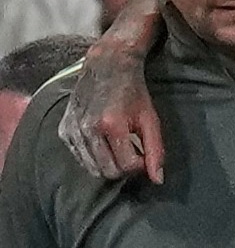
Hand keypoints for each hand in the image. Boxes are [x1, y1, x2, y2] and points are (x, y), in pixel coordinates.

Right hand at [58, 40, 164, 182]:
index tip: (145, 156)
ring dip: (109, 165)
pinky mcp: (64, 131)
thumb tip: (158, 180)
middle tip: (134, 154)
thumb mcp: (150, 119)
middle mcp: (88, 129)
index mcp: (112, 125)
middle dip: (124, 169)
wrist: (107, 67)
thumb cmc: (133, 93)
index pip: (126, 166)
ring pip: (92, 169)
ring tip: (121, 149)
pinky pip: (80, 159)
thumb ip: (156, 150)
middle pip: (107, 171)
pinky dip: (94, 158)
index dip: (140, 166)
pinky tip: (104, 143)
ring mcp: (73, 130)